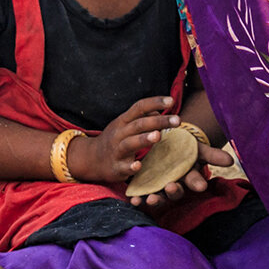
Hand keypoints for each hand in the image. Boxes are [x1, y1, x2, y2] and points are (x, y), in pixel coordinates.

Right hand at [68, 95, 182, 185]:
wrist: (91, 159)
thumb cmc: (115, 139)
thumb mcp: (125, 125)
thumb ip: (142, 117)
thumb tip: (159, 110)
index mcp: (123, 121)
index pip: (139, 107)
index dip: (155, 102)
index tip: (171, 101)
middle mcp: (119, 133)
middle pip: (139, 124)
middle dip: (158, 121)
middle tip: (177, 120)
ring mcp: (117, 150)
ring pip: (130, 143)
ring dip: (144, 139)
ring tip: (158, 136)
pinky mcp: (116, 167)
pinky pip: (123, 167)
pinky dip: (131, 167)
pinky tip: (138, 165)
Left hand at [139, 141, 235, 209]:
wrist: (167, 143)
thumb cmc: (185, 148)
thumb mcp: (198, 149)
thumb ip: (212, 155)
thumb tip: (231, 160)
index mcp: (189, 177)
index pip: (195, 181)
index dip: (197, 183)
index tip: (200, 186)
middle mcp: (175, 184)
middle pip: (176, 192)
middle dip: (173, 191)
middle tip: (170, 187)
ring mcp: (160, 187)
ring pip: (159, 196)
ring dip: (155, 199)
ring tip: (150, 198)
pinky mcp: (146, 186)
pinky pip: (143, 195)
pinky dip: (138, 198)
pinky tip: (133, 198)